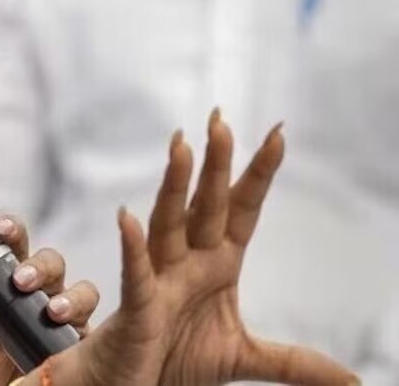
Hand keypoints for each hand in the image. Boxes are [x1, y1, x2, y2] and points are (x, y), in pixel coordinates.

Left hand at [0, 216, 99, 385]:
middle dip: (39, 265)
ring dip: (69, 297)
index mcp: (10, 283)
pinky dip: (85, 325)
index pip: (15, 246)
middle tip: (22, 280)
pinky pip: (93, 325)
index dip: (11, 230)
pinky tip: (72, 332)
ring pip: (82, 290)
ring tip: (53, 311)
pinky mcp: (83, 340)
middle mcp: (42, 293)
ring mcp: (67, 315)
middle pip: (52, 262)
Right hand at [19, 110, 357, 384]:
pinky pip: (136, 274)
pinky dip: (131, 247)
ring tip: (180, 147)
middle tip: (221, 118)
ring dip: (174, 187)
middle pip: (205, 206)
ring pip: (167, 225)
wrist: (131, 385)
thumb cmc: (176, 360)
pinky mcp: (138, 308)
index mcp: (216, 266)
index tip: (278, 132)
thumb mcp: (243, 357)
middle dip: (215, 163)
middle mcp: (187, 264)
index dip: (258, 174)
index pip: (241, 211)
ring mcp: (160, 282)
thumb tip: (351, 379)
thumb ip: (293, 360)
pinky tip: (126, 218)